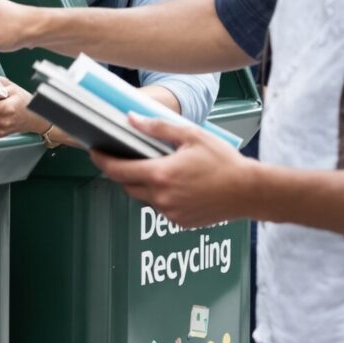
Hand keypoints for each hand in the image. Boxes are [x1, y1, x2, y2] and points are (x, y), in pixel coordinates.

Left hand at [89, 114, 259, 227]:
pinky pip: (159, 208)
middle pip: (127, 185)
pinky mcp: (179, 222)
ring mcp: (170, 213)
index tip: (94, 152)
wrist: (249, 191)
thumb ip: (158, 128)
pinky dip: (159, 196)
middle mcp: (162, 198)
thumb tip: (131, 119)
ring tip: (157, 169)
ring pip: (143, 198)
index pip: (118, 170)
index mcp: (161, 174)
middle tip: (126, 157)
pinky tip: (175, 184)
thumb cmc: (224, 161)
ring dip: (142, 184)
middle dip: (123, 172)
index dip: (102, 161)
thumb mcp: (191, 135)